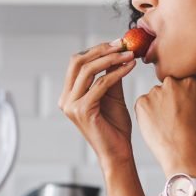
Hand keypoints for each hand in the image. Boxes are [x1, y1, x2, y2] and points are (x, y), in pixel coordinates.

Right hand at [58, 41, 137, 168]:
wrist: (118, 152)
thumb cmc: (115, 127)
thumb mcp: (112, 95)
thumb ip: (110, 76)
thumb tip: (116, 52)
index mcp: (69, 95)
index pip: (77, 63)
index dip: (96, 49)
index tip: (117, 43)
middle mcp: (66, 99)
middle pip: (77, 62)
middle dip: (101, 50)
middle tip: (122, 44)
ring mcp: (72, 105)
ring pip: (88, 70)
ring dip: (111, 59)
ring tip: (129, 54)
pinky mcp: (82, 110)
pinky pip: (101, 84)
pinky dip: (117, 73)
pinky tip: (130, 67)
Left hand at [135, 77, 195, 174]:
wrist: (182, 152)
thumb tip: (192, 96)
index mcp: (190, 82)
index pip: (182, 83)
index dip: (182, 97)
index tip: (182, 108)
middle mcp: (171, 83)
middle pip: (167, 88)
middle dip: (168, 99)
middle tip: (172, 118)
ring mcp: (154, 92)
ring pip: (153, 97)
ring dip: (156, 107)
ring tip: (164, 125)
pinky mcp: (141, 102)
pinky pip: (142, 106)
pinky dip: (146, 115)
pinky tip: (155, 127)